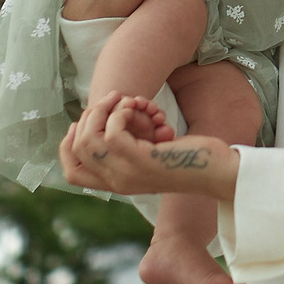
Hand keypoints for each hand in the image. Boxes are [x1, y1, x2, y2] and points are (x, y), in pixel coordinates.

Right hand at [58, 98, 237, 200]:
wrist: (216, 171)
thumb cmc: (185, 158)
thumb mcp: (149, 156)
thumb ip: (126, 149)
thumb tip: (104, 126)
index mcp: (116, 184)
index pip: (71, 173)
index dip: (67, 145)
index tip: (81, 122)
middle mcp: (117, 183)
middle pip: (77, 150)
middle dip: (88, 117)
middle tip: (110, 100)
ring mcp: (127, 174)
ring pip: (89, 139)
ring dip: (103, 111)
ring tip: (125, 100)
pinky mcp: (141, 161)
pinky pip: (111, 132)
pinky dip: (120, 113)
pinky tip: (137, 107)